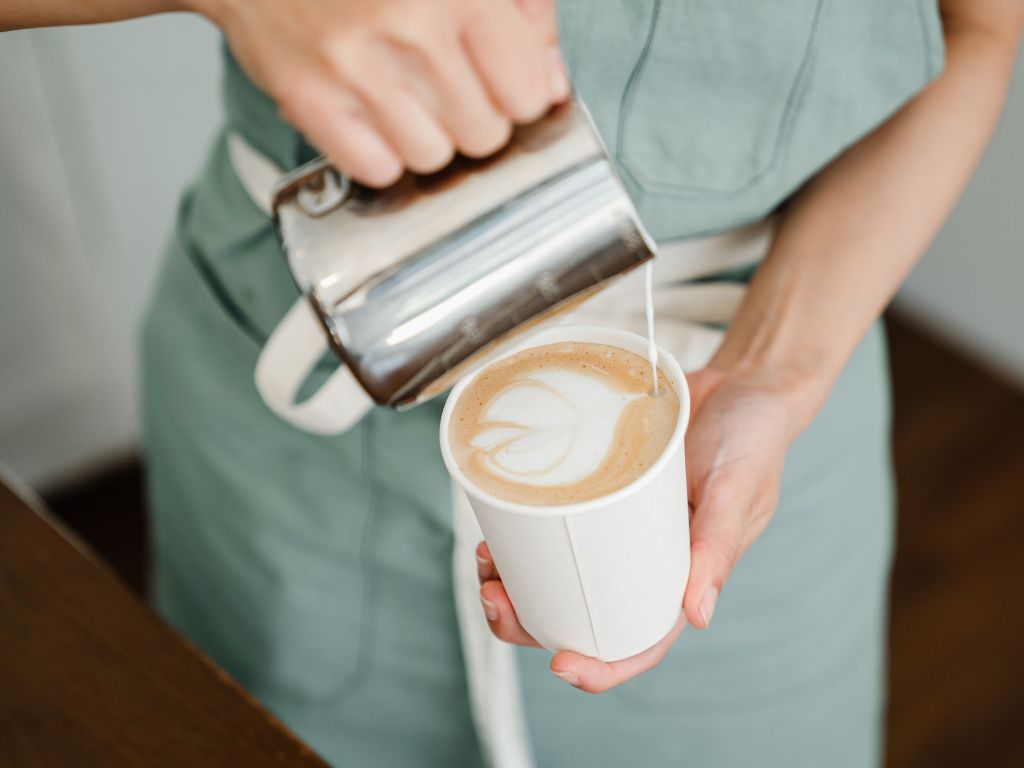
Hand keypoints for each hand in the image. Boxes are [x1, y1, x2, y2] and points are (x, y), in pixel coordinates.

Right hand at [196, 0, 568, 185]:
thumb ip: (525, 12)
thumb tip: (554, 85)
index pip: (529, 94)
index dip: (521, 96)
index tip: (502, 86)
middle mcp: (411, 24)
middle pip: (485, 134)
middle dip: (475, 119)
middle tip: (446, 88)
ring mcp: (356, 64)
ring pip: (434, 158)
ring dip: (428, 139)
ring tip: (406, 98)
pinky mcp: (308, 97)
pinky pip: (378, 169)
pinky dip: (381, 155)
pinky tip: (374, 118)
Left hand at [476, 366, 797, 692]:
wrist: (741, 383)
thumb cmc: (753, 440)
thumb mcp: (738, 488)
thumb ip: (719, 547)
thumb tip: (698, 617)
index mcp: (683, 575)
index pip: (640, 639)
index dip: (601, 666)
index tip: (560, 666)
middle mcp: (643, 559)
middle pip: (582, 613)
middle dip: (529, 621)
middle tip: (493, 596)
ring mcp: (616, 526)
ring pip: (559, 572)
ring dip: (515, 579)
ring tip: (483, 560)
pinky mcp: (598, 490)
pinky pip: (557, 520)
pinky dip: (524, 530)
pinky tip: (498, 523)